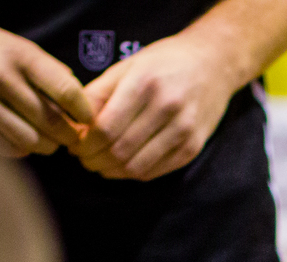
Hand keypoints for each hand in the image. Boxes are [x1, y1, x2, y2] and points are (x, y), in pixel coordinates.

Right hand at [0, 2, 92, 157]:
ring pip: (30, 141)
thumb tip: (79, 101)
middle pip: (52, 122)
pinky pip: (6, 149)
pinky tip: (17, 139)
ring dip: (44, 146)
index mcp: (17, 53)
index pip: (66, 90)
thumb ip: (44, 69)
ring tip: (44, 140)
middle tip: (69, 137)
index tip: (88, 120)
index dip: (84, 111)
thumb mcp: (11, 43)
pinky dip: (19, 149)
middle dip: (67, 135)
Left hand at [74, 30, 244, 180]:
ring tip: (101, 164)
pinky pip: (155, 172)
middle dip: (94, 160)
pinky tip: (123, 165)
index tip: (76, 147)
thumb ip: (98, 94)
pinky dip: (133, 173)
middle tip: (85, 159)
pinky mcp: (193, 147)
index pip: (105, 128)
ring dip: (112, 171)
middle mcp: (167, 107)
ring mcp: (183, 130)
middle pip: (119, 151)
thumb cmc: (164, 63)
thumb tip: (73, 126)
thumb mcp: (127, 67)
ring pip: (136, 167)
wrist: (213, 64)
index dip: (85, 144)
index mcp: (144, 83)